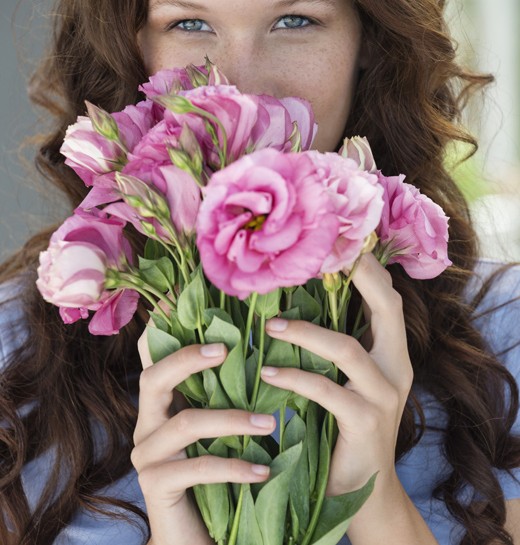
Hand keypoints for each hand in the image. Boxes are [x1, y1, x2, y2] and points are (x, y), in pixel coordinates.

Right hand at [132, 337, 275, 544]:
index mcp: (163, 404)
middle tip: (228, 349)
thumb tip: (255, 354)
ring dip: (232, 420)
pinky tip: (263, 470)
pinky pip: (197, 468)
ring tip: (271, 423)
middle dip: (188, 358)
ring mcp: (147, 456)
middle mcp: (147, 424)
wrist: (201, 536)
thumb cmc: (218, 475)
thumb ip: (226, 395)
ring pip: (185, 423)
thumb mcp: (222, 429)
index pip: (153, 358)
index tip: (178, 297)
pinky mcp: (157, 487)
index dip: (162, 327)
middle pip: (154, 378)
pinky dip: (233, 465)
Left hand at [260, 253, 412, 495]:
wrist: (362, 487)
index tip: (338, 239)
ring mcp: (385, 396)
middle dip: (358, 277)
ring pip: (346, 349)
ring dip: (304, 332)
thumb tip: (291, 303)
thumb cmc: (344, 424)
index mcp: (392, 352)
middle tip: (318, 256)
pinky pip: (327, 390)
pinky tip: (269, 372)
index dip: (367, 267)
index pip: (387, 299)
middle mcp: (396, 368)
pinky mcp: (366, 422)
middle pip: (387, 308)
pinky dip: (295, 377)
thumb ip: (333, 344)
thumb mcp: (345, 379)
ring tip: (269, 324)